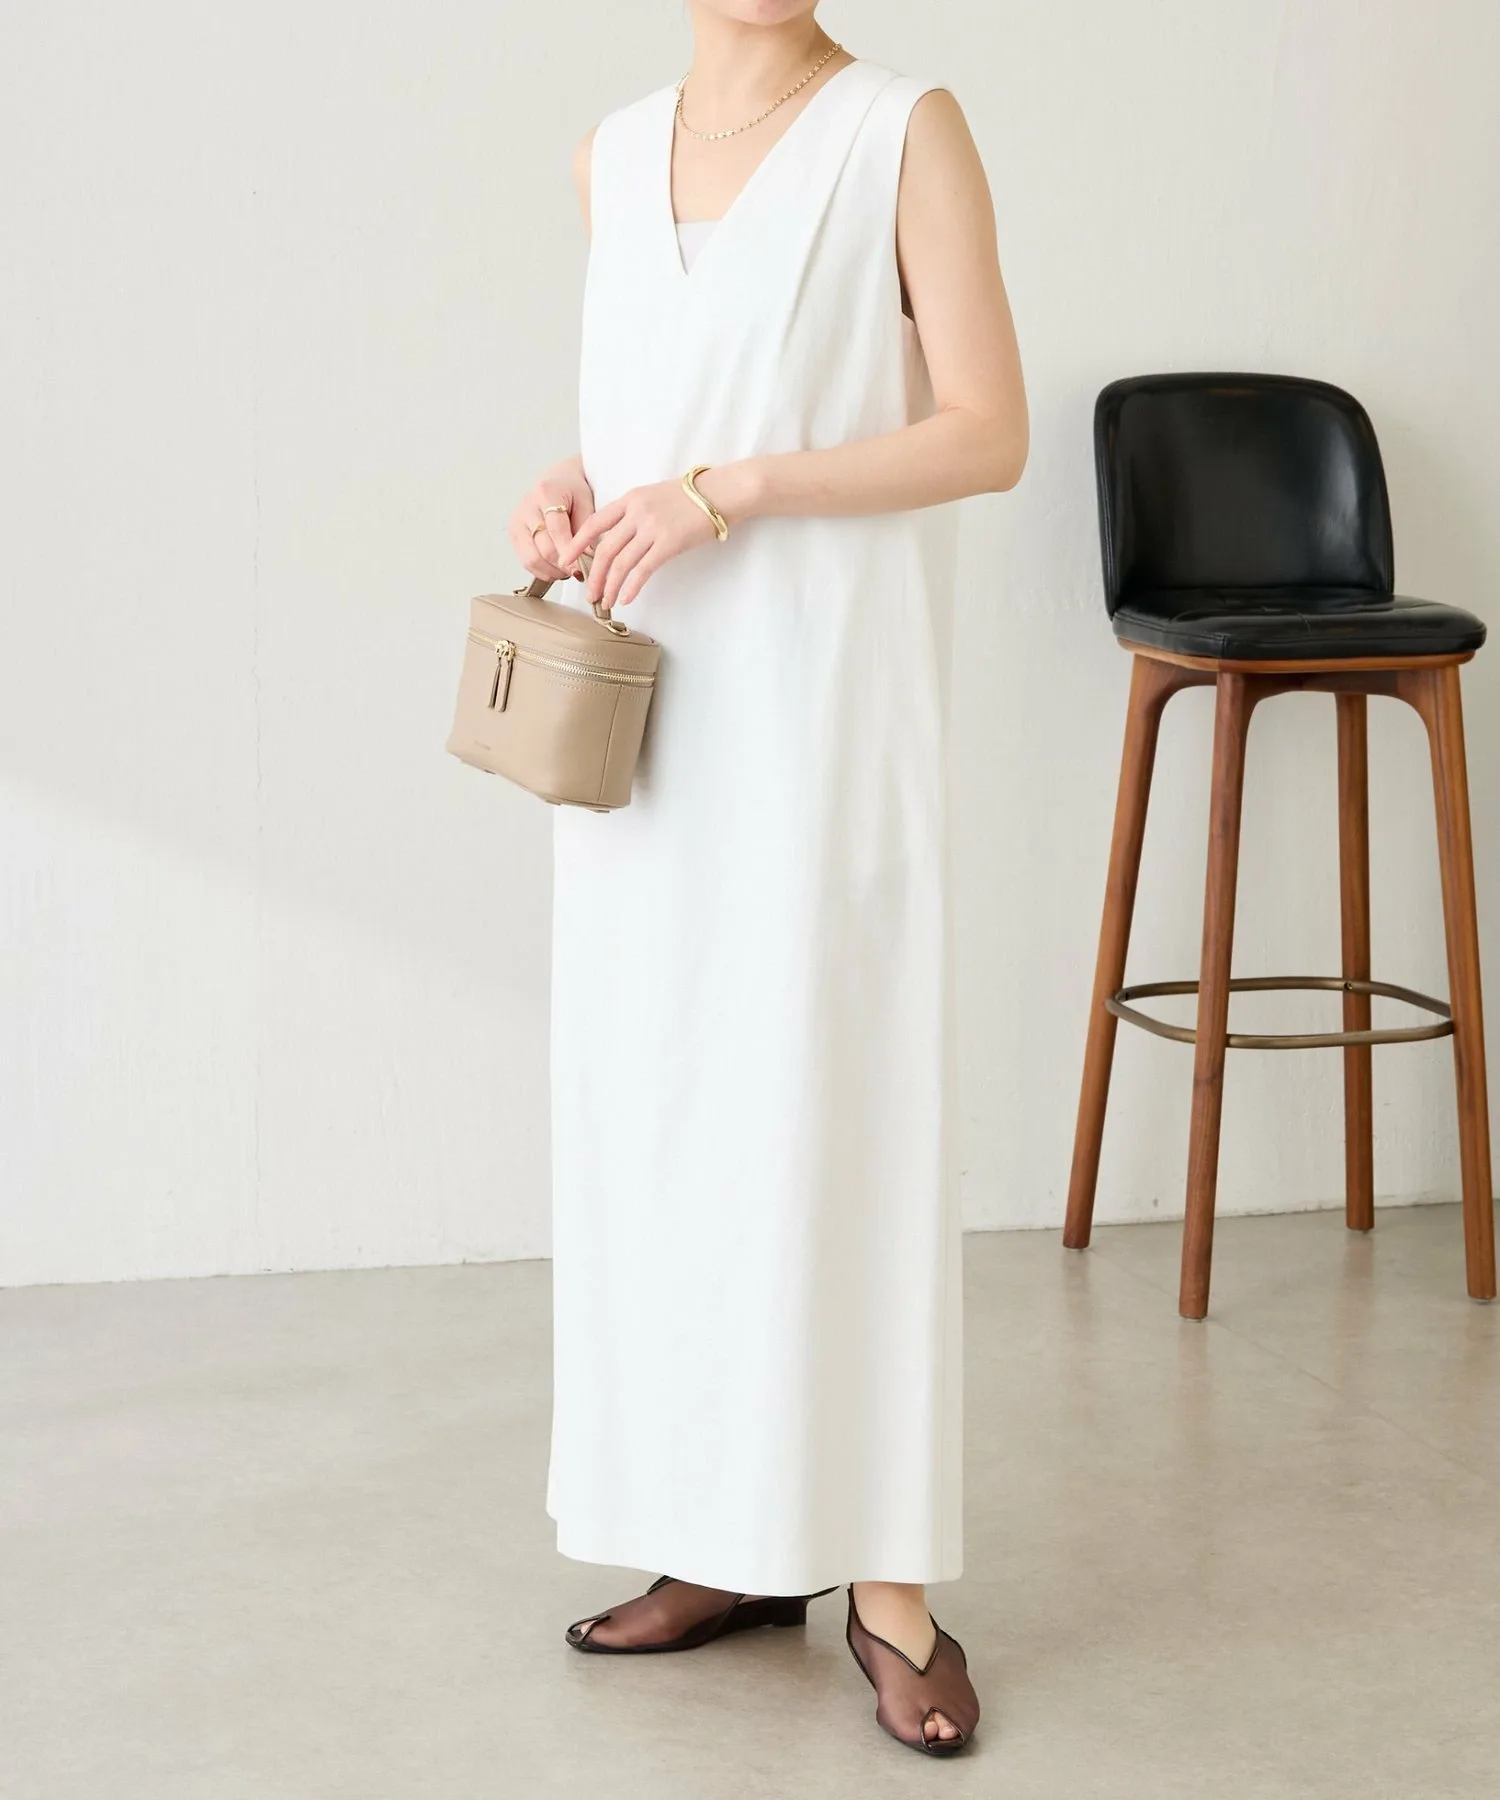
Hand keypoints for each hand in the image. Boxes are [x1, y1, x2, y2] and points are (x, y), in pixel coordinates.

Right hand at [509, 462, 594, 583]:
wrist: (557, 480)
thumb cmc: (573, 490)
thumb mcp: (586, 502)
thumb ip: (586, 529)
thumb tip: (587, 559)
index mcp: (546, 494)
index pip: (557, 531)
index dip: (570, 553)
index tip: (583, 568)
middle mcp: (526, 508)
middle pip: (544, 549)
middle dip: (563, 565)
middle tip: (580, 572)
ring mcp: (517, 522)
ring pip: (532, 559)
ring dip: (553, 571)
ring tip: (569, 571)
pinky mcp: (514, 534)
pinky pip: (526, 562)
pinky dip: (543, 571)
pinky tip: (557, 569)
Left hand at [555, 477, 722, 610]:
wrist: (720, 492)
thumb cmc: (691, 496)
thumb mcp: (655, 496)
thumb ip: (635, 513)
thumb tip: (621, 537)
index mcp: (631, 499)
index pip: (595, 522)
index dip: (578, 543)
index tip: (566, 559)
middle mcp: (637, 512)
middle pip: (606, 548)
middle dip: (594, 574)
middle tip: (588, 593)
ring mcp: (653, 528)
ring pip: (622, 562)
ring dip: (610, 585)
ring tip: (605, 601)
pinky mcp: (669, 543)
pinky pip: (643, 569)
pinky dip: (632, 586)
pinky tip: (626, 598)